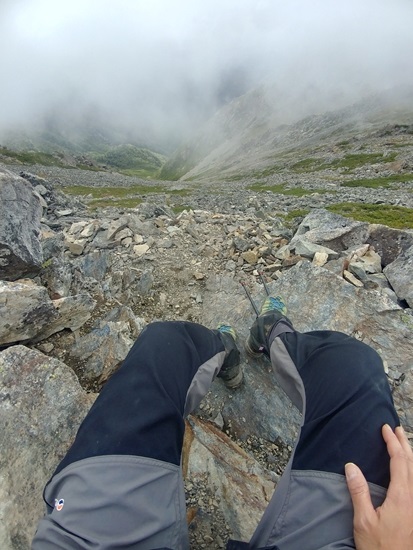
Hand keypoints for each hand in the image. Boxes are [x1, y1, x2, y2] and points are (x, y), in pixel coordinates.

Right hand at [345, 424, 412, 549]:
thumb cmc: (379, 548)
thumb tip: (351, 465)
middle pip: (412, 464)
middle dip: (404, 444)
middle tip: (397, 429)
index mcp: (402, 497)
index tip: (385, 429)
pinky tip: (409, 472)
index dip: (392, 443)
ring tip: (404, 443)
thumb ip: (359, 491)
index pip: (399, 462)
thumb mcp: (363, 521)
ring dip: (411, 455)